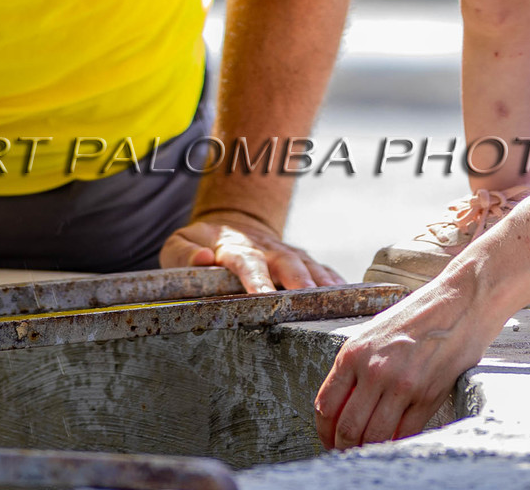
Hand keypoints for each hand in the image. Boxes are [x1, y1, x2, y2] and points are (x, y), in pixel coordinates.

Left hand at [161, 206, 344, 292]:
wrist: (230, 223)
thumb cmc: (200, 244)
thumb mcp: (179, 244)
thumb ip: (184, 254)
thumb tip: (203, 259)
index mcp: (234, 247)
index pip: (246, 263)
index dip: (256, 281)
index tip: (264, 299)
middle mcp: (266, 249)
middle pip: (287, 264)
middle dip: (299, 284)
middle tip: (309, 304)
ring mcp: (287, 252)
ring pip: (309, 267)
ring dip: (322, 285)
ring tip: (337, 305)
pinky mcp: (302, 260)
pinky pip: (323, 270)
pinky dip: (337, 283)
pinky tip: (349, 299)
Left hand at [314, 265, 501, 447]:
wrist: (458, 302)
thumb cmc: (415, 316)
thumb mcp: (375, 333)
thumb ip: (356, 366)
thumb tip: (340, 406)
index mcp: (354, 352)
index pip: (326, 405)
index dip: (325, 431)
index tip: (330, 439)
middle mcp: (374, 370)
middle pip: (348, 428)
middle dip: (343, 447)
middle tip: (346, 453)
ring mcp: (402, 384)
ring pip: (374, 436)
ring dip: (368, 450)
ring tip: (368, 451)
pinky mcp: (427, 396)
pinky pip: (405, 434)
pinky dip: (396, 444)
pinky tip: (394, 443)